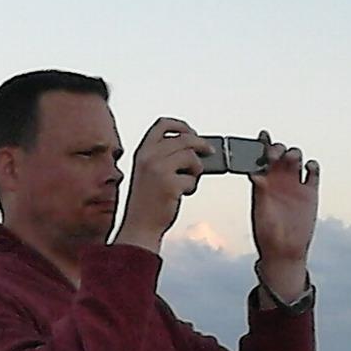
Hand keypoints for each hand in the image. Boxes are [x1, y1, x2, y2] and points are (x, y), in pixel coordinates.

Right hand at [113, 117, 209, 254]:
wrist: (139, 226)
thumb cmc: (146, 201)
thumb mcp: (148, 172)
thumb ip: (164, 156)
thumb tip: (193, 147)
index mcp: (142, 151)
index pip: (163, 125)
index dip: (181, 125)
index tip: (192, 132)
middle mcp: (149, 157)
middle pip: (184, 139)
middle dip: (201, 145)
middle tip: (210, 152)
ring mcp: (159, 170)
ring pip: (191, 157)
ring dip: (196, 169)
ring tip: (188, 181)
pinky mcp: (170, 184)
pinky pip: (192, 179)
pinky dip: (191, 187)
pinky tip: (181, 194)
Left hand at [248, 130, 317, 299]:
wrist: (284, 251)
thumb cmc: (267, 234)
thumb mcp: (260, 211)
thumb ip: (260, 192)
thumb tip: (255, 173)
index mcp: (262, 182)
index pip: (260, 157)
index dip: (261, 144)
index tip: (262, 136)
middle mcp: (278, 180)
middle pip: (279, 154)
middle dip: (278, 148)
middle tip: (276, 153)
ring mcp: (294, 185)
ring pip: (296, 159)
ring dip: (293, 153)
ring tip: (291, 159)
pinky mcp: (310, 192)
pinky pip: (313, 172)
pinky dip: (312, 165)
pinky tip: (309, 168)